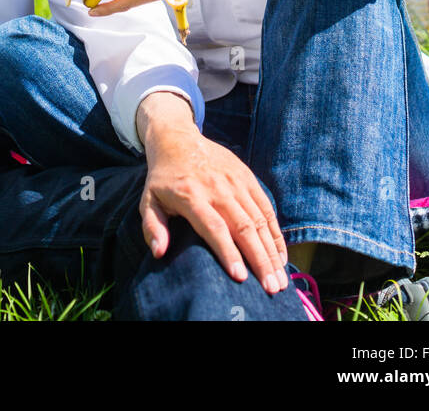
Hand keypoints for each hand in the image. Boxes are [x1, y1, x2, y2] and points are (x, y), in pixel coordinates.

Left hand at [138, 96, 287, 293]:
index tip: (240, 278)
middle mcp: (217, 188)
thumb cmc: (163, 178)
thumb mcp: (148, 200)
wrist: (178, 139)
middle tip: (271, 288)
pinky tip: (281, 256)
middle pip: (244, 227)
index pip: (214, 227)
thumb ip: (152, 227)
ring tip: (280, 280)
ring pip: (259, 220)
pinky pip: (266, 207)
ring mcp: (235, 181)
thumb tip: (159, 252)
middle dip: (260, 260)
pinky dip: (276, 233)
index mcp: (192, 196)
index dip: (228, 252)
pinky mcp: (247, 177)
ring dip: (272, 251)